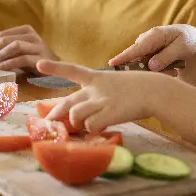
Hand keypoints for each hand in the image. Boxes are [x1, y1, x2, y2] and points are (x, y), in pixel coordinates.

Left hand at [0, 25, 56, 71]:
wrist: (55, 69)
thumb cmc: (32, 60)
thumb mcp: (13, 54)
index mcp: (25, 30)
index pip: (2, 35)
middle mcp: (33, 35)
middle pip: (7, 39)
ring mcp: (39, 46)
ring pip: (16, 46)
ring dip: (0, 55)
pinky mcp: (42, 58)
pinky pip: (24, 58)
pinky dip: (11, 62)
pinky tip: (2, 67)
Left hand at [36, 59, 157, 130]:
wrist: (155, 91)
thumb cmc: (139, 90)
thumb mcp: (116, 86)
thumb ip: (99, 97)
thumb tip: (86, 117)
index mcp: (98, 78)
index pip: (72, 70)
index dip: (55, 67)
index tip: (39, 64)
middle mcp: (95, 89)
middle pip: (67, 102)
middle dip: (55, 114)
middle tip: (50, 123)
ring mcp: (101, 100)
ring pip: (75, 116)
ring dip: (78, 125)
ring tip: (86, 128)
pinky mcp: (108, 112)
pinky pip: (91, 126)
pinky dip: (93, 131)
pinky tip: (101, 130)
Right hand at [109, 24, 195, 72]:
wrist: (188, 37)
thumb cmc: (186, 40)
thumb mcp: (181, 47)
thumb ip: (166, 56)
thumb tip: (151, 66)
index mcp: (154, 36)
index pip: (136, 49)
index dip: (124, 57)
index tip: (112, 64)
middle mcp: (145, 40)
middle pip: (136, 59)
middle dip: (148, 70)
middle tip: (172, 72)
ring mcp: (144, 47)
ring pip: (142, 65)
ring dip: (157, 71)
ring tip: (175, 69)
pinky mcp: (145, 54)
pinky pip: (146, 66)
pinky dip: (158, 70)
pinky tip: (173, 69)